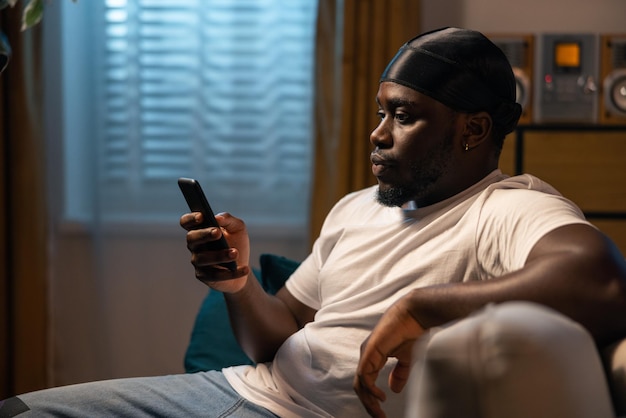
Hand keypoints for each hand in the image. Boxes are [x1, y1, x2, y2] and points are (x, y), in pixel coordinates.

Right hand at [180, 211, 250, 292]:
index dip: (190, 219)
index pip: (186, 222)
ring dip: (219, 256)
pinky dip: (231, 273)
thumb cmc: (236, 242)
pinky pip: (216, 275)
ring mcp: (198, 262)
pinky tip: (244, 269)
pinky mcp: (205, 276)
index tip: (201, 216)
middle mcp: (195, 245)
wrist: (242, 264)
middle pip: (192, 238)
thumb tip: (218, 218)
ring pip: (203, 259)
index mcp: (200, 230)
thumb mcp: (237, 228)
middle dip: (204, 235)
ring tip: (235, 253)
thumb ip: (228, 220)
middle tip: (217, 233)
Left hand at [354, 297, 425, 416]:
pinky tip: (380, 396)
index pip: (367, 383)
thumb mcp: (405, 360)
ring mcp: (367, 352)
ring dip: (368, 400)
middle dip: (368, 404)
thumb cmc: (411, 333)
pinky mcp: (370, 350)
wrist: (415, 315)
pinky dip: (370, 388)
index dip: (372, 399)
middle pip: (361, 385)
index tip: (382, 413)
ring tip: (378, 411)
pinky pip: (364, 374)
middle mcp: (367, 355)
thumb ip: (398, 374)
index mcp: (374, 357)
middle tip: (378, 417)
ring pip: (360, 382)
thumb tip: (393, 390)